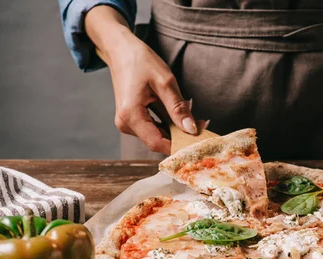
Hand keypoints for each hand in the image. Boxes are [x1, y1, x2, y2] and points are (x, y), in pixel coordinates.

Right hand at [85, 6, 197, 154]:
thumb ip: (178, 108)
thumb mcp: (165, 82)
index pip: (157, 143)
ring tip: (193, 118)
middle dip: (180, 136)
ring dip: (176, 130)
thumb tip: (191, 129)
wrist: (121, 49)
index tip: (198, 142)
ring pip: (157, 135)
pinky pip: (153, 128)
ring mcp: (127, 122)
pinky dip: (168, 124)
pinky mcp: (132, 119)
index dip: (179, 146)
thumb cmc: (140, 61)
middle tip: (201, 125)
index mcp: (130, 115)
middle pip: (158, 140)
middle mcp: (125, 123)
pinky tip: (180, 115)